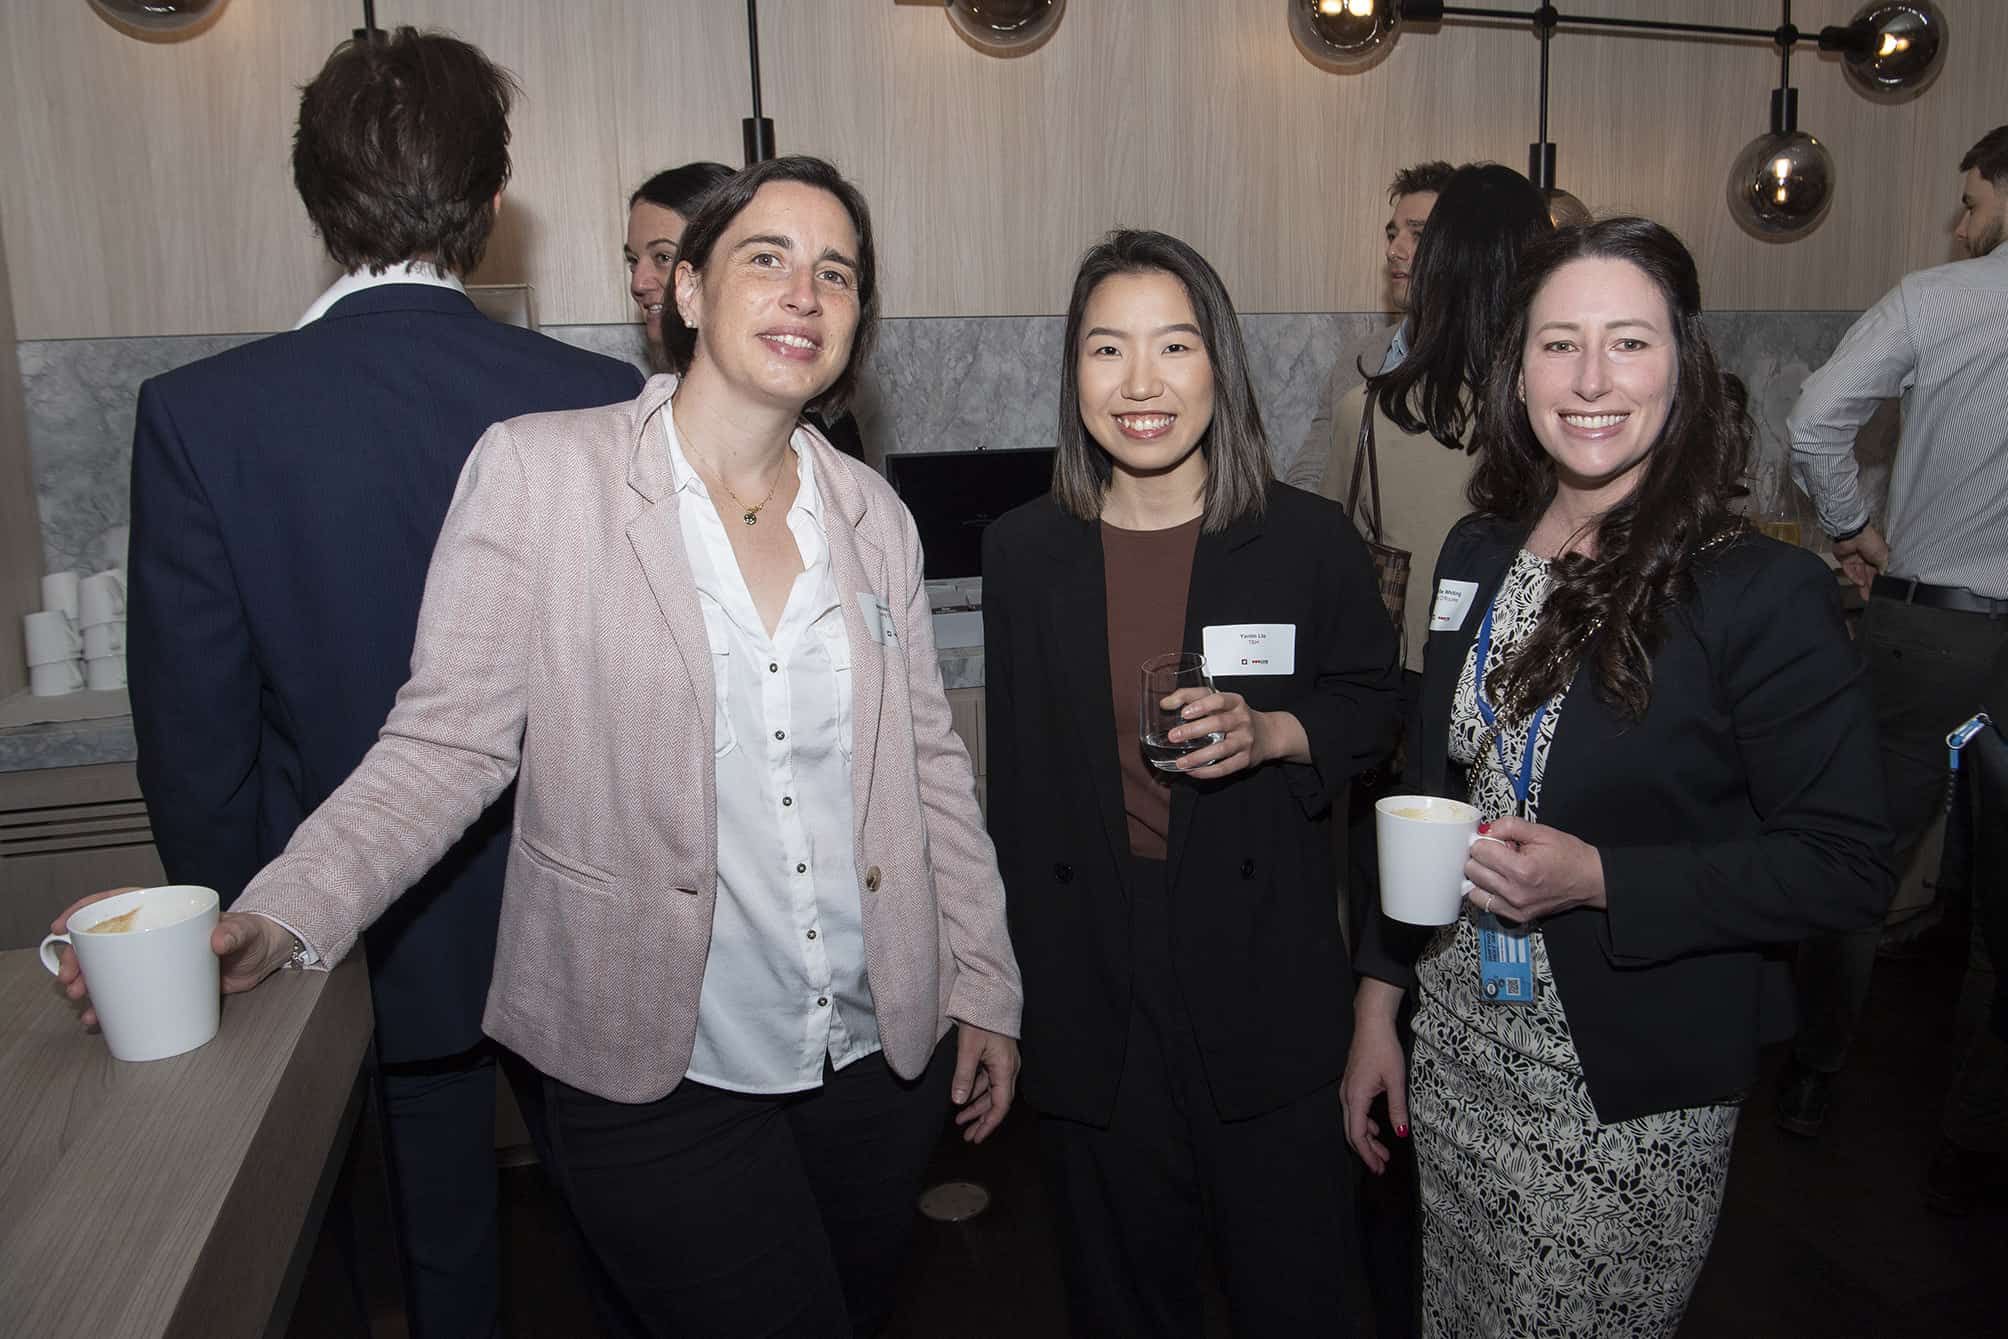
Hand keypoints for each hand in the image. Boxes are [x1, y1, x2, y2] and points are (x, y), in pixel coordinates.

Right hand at [49, 890, 295, 1028]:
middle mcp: (155, 934)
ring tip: (80, 1001)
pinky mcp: (163, 983)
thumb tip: (218, 940)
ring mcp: (156, 959)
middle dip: (79, 959)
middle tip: (69, 979)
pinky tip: (97, 1019)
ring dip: (89, 984)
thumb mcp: (244, 931)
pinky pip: (129, 992)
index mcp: (167, 911)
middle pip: (105, 940)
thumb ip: (235, 932)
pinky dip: (110, 1004)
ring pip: (111, 969)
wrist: (266, 958)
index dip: (86, 909)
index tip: (62, 925)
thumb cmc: (253, 935)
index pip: (118, 902)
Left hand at [950, 1023, 1018, 1143]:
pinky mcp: (997, 1056)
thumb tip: (958, 1101)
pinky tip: (964, 1098)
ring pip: (992, 1092)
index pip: (1000, 1105)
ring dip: (978, 1107)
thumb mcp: (968, 1048)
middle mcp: (1008, 1068)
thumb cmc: (980, 1018)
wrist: (990, 994)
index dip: (989, 1123)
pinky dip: (977, 1092)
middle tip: (968, 1136)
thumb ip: (964, 1076)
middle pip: (997, 1102)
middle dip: (982, 1120)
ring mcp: (1003, 1062)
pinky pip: (988, 1080)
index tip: (977, 1137)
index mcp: (1005, 1068)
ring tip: (961, 1121)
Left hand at [1163, 689, 1307, 779]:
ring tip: (1180, 762)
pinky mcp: (1246, 759)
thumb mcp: (1219, 702)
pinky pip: (1225, 767)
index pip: (1218, 700)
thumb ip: (1192, 698)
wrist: (1268, 734)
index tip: (1184, 712)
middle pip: (1219, 723)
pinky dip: (1207, 771)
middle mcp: (1242, 720)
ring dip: (1198, 756)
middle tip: (1174, 736)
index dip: (1201, 705)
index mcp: (1235, 702)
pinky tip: (1193, 771)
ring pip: (1222, 749)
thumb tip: (1165, 704)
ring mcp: (1245, 740)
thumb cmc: (1236, 716)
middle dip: (1194, 730)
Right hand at [1340, 1005, 1407, 1173]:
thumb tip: (1401, 1134)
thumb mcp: (1396, 1080)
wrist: (1371, 1023)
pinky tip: (1376, 1128)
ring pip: (1352, 1122)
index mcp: (1356, 1097)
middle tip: (1381, 1167)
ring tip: (1383, 1151)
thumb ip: (1397, 1109)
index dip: (1367, 1154)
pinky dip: (1364, 1124)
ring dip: (1366, 1139)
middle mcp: (1347, 1096)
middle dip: (1366, 1151)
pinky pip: (1354, 1111)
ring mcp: (1348, 1089)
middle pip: (1352, 1131)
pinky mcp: (1352, 1084)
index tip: (1378, 1168)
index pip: (1357, 1134)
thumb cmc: (1383, 1049)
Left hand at [1462, 816, 1605, 921]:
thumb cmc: (1570, 857)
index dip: (1485, 840)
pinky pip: (1485, 903)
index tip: (1494, 839)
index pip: (1480, 850)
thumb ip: (1510, 826)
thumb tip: (1486, 829)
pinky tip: (1499, 881)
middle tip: (1498, 852)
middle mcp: (1516, 892)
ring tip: (1499, 867)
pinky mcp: (1517, 917)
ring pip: (1473, 889)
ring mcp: (1515, 908)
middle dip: (1481, 856)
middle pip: (1472, 869)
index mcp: (1522, 869)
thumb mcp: (1541, 832)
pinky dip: (1485, 891)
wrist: (1590, 880)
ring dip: (1481, 875)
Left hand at [1832, 524, 1887, 599]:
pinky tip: (1860, 583)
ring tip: (1865, 595)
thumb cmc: (1871, 541)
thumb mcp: (1882, 555)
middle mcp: (1866, 558)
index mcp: (1876, 555)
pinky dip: (1854, 577)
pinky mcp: (1844, 560)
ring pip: (1858, 574)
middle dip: (1869, 586)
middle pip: (1867, 574)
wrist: (1854, 534)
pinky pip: (1849, 571)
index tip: (1879, 590)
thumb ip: (1883, 566)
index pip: (1877, 570)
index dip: (1878, 580)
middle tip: (1871, 597)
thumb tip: (1883, 574)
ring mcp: (1854, 559)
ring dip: (1862, 584)